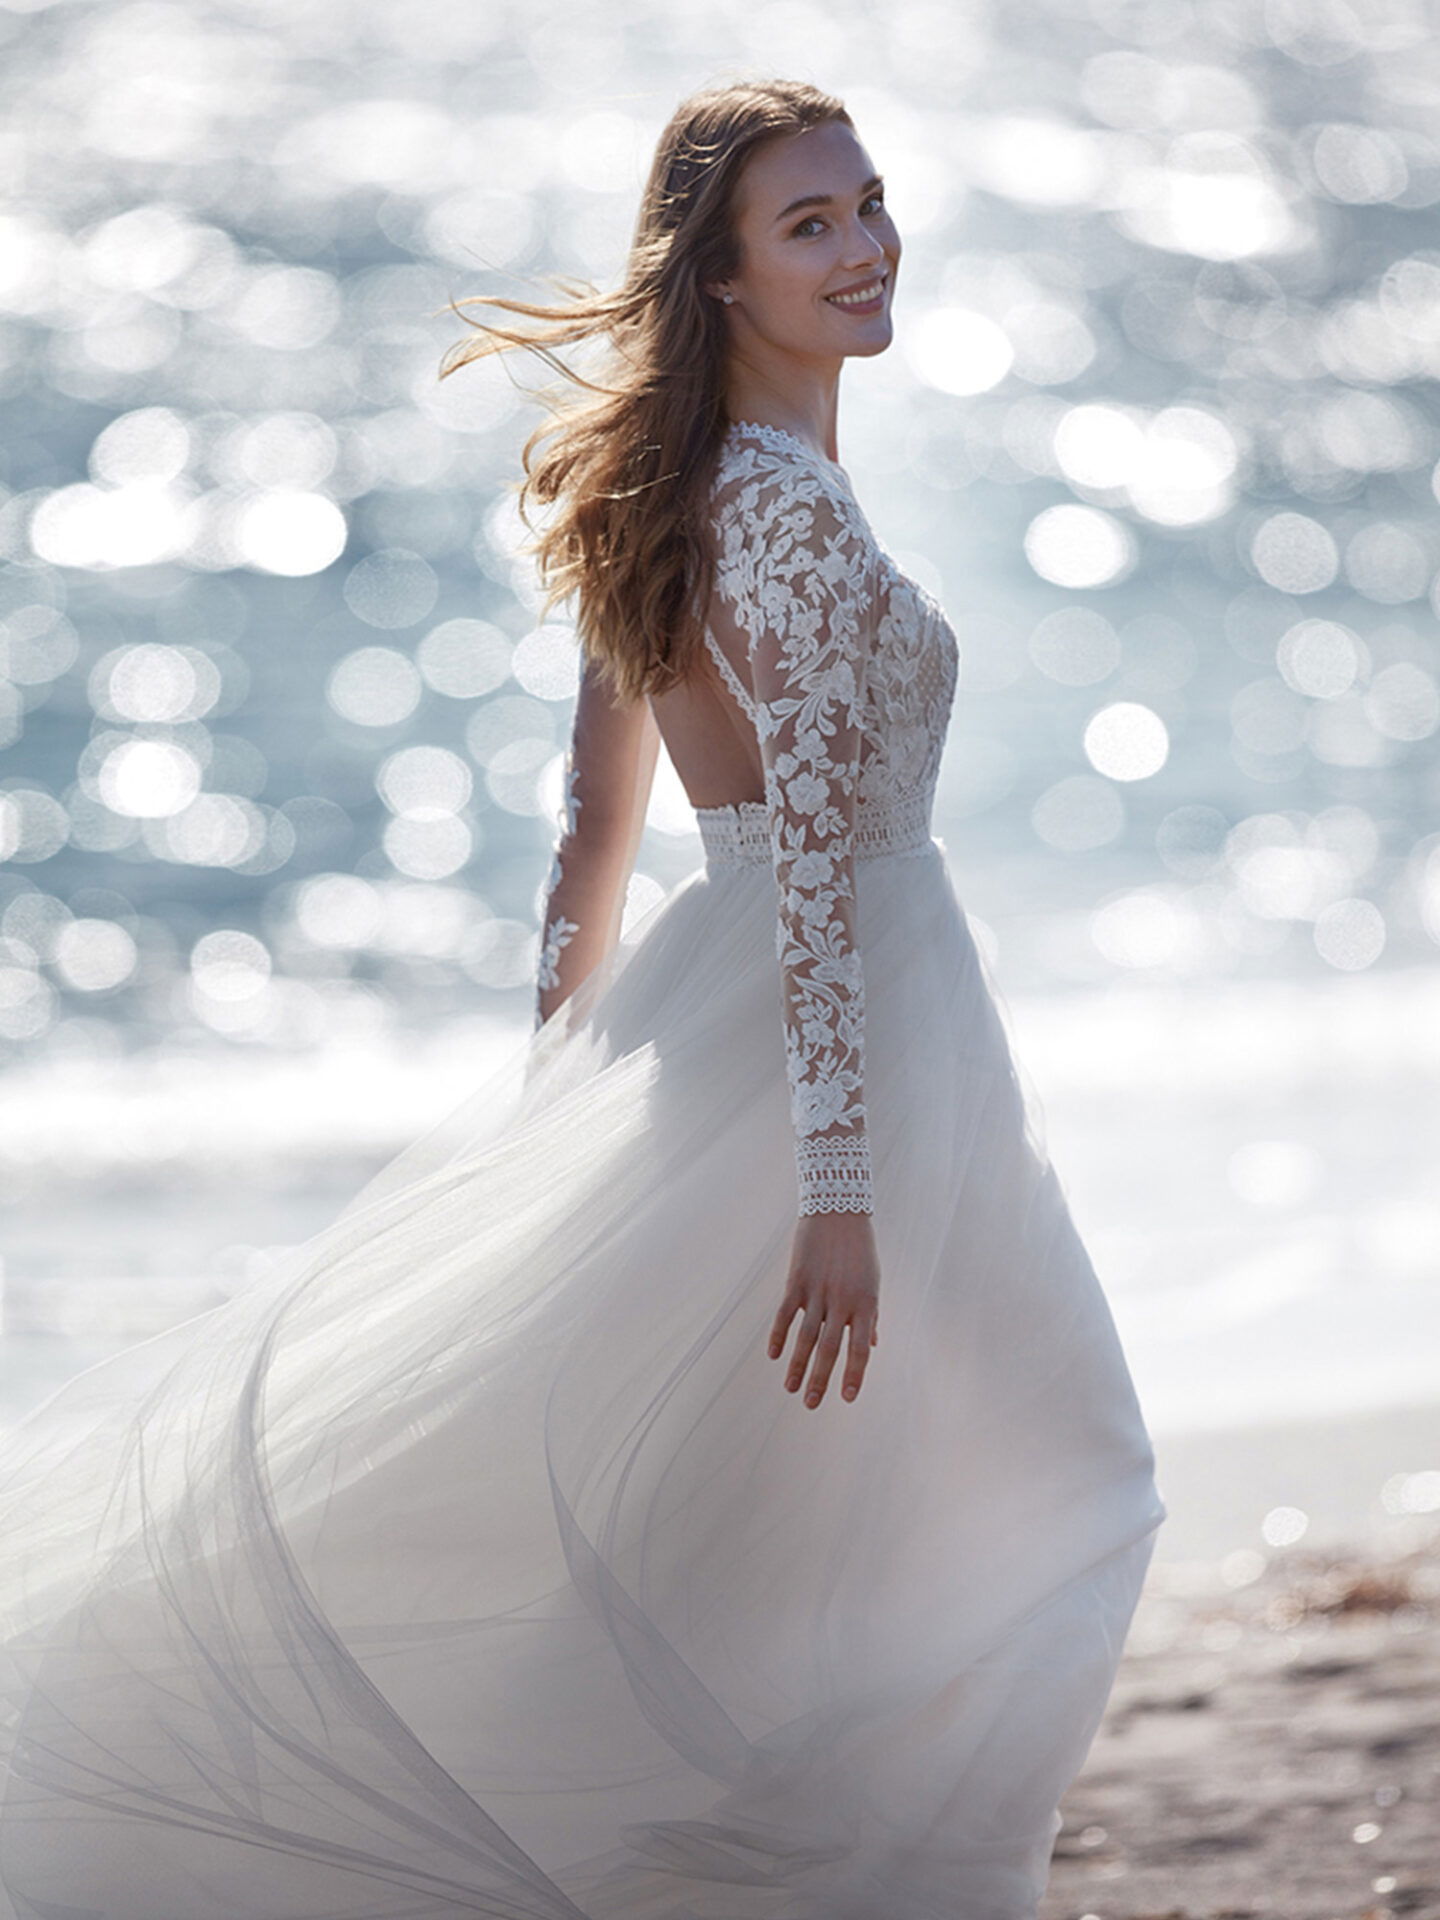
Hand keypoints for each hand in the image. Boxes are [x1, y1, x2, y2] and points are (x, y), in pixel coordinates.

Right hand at [767, 1210, 879, 1408]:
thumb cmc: (860, 1249)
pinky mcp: (797, 1280)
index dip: (854, 1375)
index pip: (861, 1348)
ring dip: (797, 1365)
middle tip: (811, 1405)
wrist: (838, 1210)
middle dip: (820, 1379)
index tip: (847, 1398)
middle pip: (830, 1348)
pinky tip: (773, 1356)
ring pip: (805, 1336)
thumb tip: (873, 1344)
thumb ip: (871, 1315)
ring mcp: (818, 1291)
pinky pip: (785, 1313)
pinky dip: (779, 1335)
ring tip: (790, 1390)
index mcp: (866, 1303)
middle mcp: (842, 1301)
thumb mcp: (873, 1281)